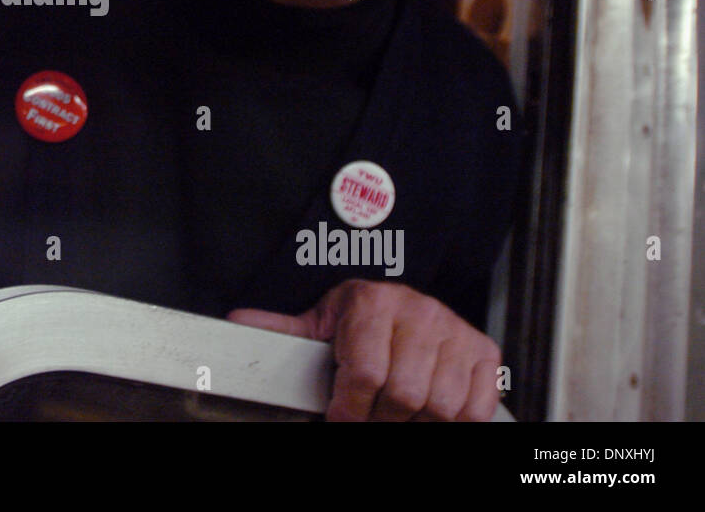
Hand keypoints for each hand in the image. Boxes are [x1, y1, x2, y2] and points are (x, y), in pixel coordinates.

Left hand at [228, 279, 500, 421]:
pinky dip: (454, 419)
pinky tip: (429, 410)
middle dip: (380, 418)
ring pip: (440, 405)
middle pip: (404, 395)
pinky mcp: (483, 351)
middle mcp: (419, 312)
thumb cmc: (360, 315)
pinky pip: (475, 406)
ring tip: (395, 413)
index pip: (365, 372)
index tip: (339, 417)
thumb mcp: (320, 320)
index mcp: (373, 303)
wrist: (401, 300)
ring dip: (415, 422)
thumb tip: (239, 323)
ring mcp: (455, 331)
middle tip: (368, 418)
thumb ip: (283, 330)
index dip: (349, 407)